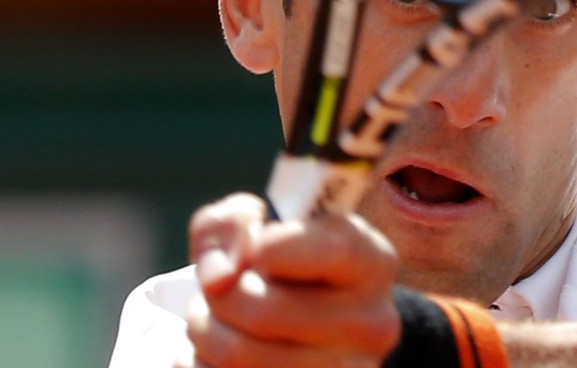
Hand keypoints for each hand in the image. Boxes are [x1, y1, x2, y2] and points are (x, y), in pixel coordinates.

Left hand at [182, 193, 400, 367]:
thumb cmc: (282, 264)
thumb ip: (234, 224)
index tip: (255, 248)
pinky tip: (217, 351)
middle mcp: (371, 323)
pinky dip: (203, 365)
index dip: (275, 248)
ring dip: (205, 333)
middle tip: (217, 289)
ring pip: (238, 357)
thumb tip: (218, 276)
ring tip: (213, 319)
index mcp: (372, 262)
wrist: (309, 326)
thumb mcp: (262, 224)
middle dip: (219, 296)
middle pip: (263, 312)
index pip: (329, 252)